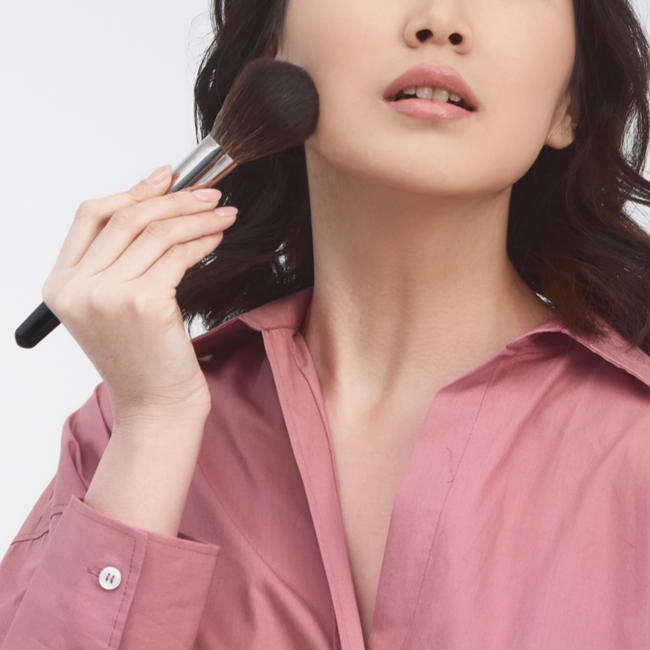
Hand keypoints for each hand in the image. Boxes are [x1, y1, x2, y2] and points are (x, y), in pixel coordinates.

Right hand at [42, 165, 236, 425]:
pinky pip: (178, 254)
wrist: (156, 406)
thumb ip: (121, 261)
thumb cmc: (143, 359)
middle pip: (127, 217)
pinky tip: (217, 236)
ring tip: (223, 213)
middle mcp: (78, 287)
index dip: (132, 190)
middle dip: (175, 198)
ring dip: (196, 216)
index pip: (91, 216)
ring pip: (157, 232)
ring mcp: (108, 294)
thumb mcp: (114, 308)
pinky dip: (202, 239)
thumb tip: (158, 207)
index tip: (166, 177)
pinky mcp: (144, 302)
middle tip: (209, 192)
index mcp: (61, 284)